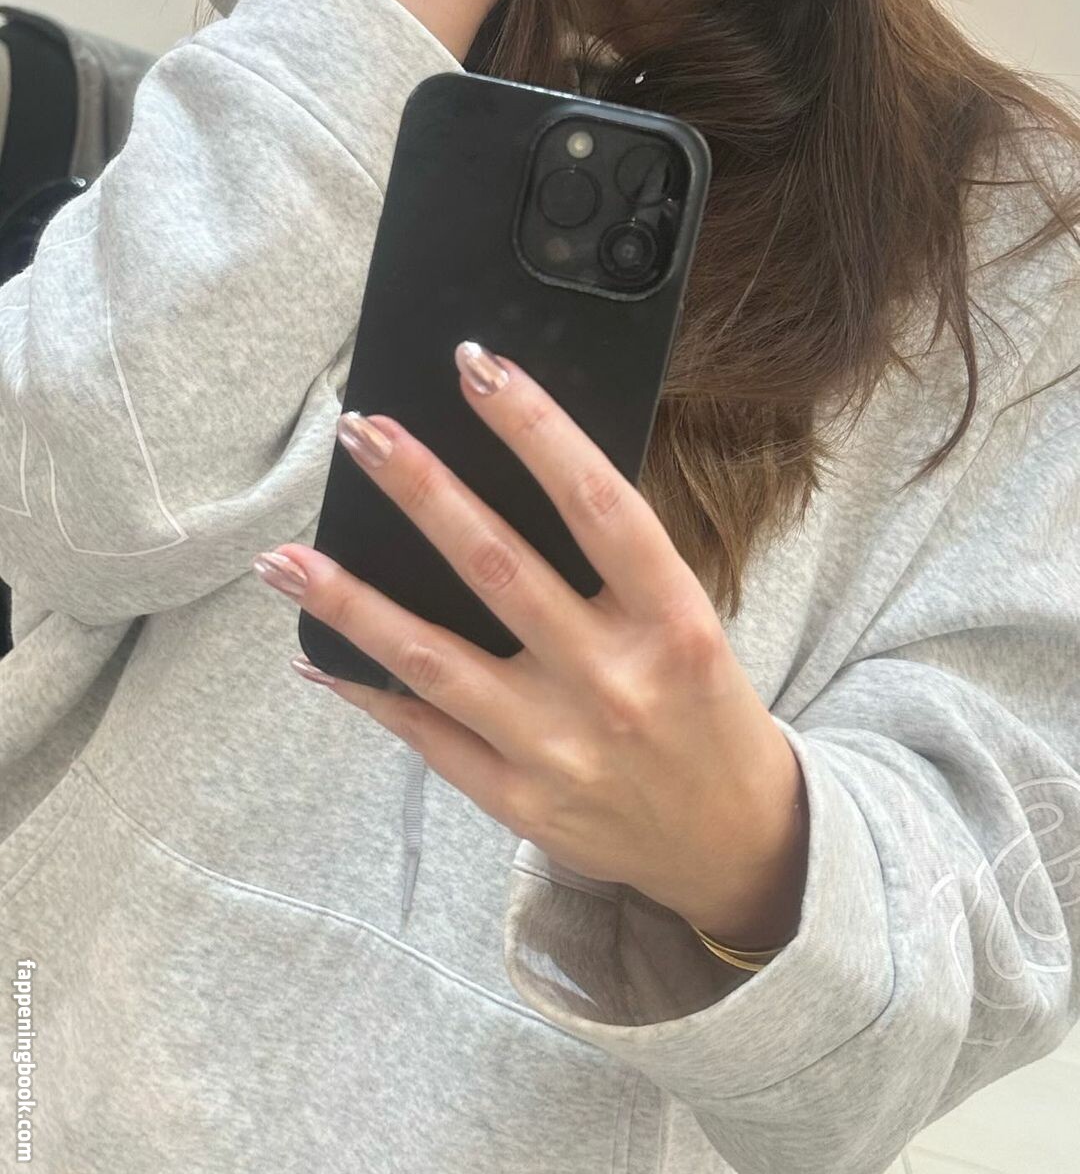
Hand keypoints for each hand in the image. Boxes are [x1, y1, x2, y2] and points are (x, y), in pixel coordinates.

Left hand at [255, 342, 806, 942]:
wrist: (732, 842)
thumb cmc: (700, 704)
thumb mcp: (686, 623)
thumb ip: (614, 564)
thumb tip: (505, 476)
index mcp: (674, 621)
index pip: (598, 504)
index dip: (536, 429)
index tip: (478, 367)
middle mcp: (615, 681)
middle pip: (498, 568)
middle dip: (421, 490)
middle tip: (363, 431)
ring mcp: (559, 748)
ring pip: (433, 658)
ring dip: (351, 600)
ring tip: (283, 555)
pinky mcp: (518, 801)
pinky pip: (424, 733)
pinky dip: (364, 686)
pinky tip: (313, 650)